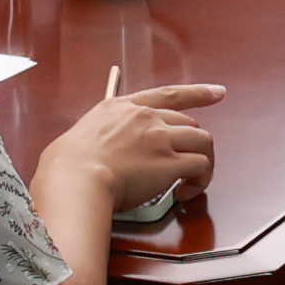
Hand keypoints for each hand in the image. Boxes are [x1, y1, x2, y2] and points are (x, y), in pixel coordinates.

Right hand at [41, 81, 218, 224]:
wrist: (75, 178)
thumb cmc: (68, 165)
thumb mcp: (82, 135)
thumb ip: (99, 137)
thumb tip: (97, 154)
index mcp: (122, 107)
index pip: (168, 95)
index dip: (197, 93)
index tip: (217, 92)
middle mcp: (146, 118)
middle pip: (189, 123)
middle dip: (192, 145)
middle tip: (187, 168)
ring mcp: (160, 138)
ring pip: (203, 141)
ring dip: (203, 163)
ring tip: (190, 182)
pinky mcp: (170, 163)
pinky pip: (201, 166)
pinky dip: (200, 180)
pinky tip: (186, 192)